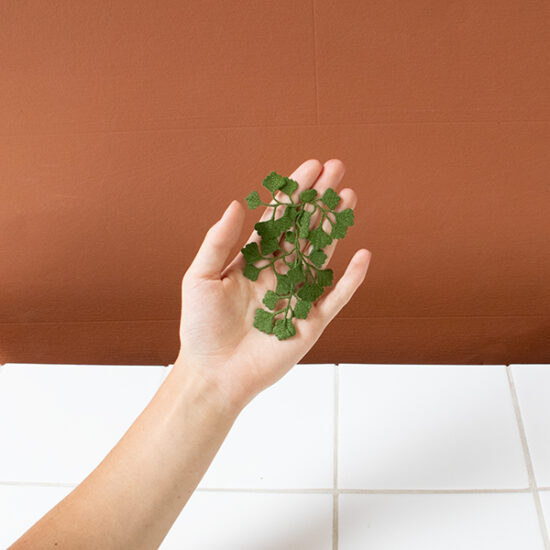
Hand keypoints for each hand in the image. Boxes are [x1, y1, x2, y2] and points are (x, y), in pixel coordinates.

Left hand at [174, 159, 371, 409]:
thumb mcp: (200, 277)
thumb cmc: (201, 327)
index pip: (279, 218)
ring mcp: (297, 295)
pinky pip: (336, 297)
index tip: (311, 167)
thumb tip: (236, 204)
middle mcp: (278, 272)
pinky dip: (350, 279)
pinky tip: (361, 256)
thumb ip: (218, 241)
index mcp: (254, 260)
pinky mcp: (311, 321)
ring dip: (336, 226)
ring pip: (322, 253)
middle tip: (337, 168)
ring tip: (349, 196)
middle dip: (320, 199)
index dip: (296, 192)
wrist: (213, 373)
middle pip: (305, 228)